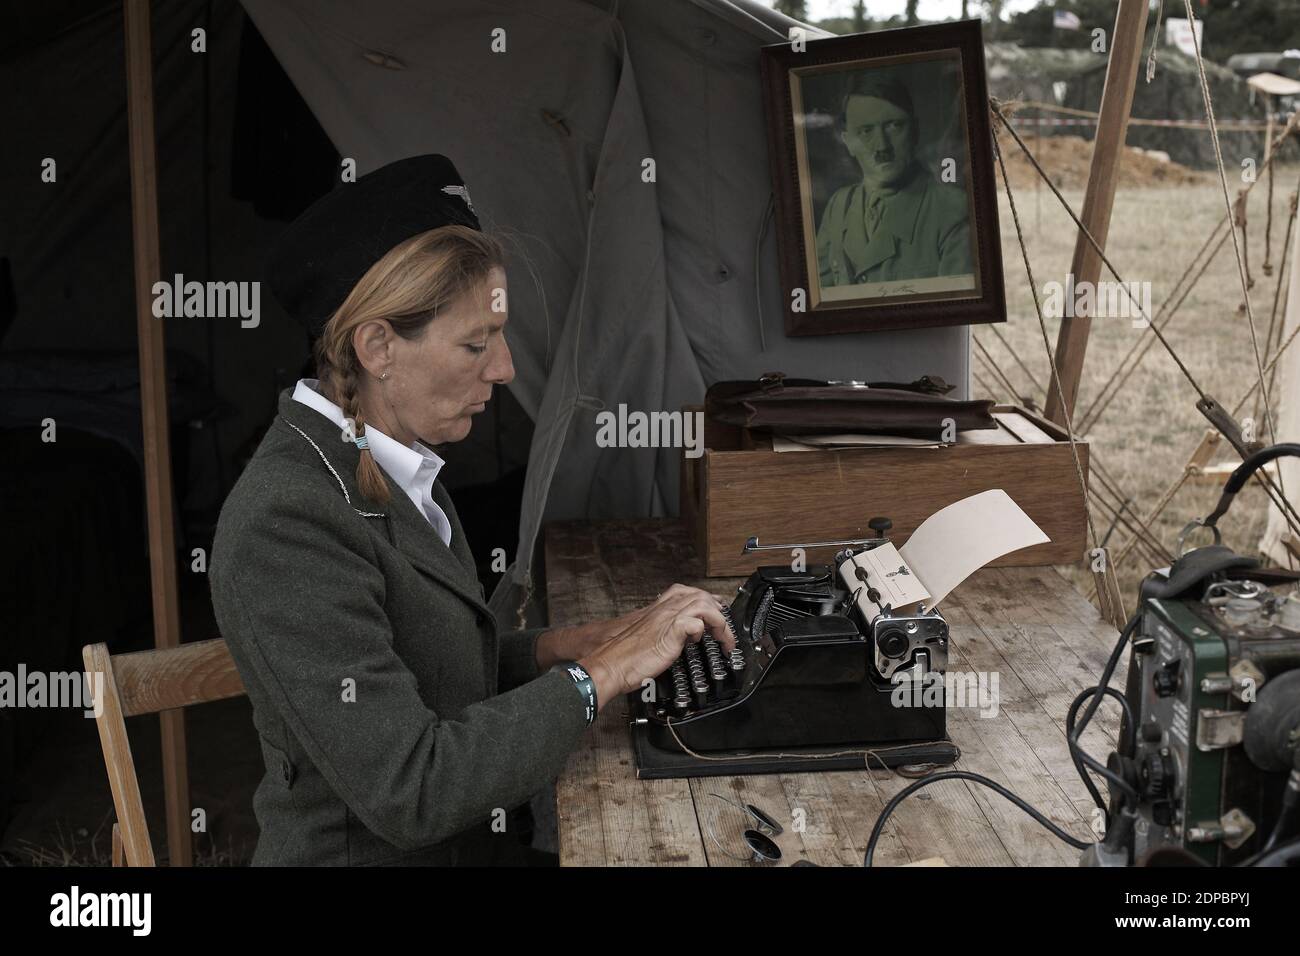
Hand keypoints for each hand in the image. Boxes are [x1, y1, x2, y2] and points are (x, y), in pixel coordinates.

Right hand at [578, 588, 735, 709]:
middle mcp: (664, 610)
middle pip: (701, 595)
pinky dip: (701, 630)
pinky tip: (698, 641)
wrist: (610, 665)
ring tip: (723, 640)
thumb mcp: (648, 637)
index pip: (689, 593)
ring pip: (702, 604)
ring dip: (718, 622)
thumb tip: (679, 636)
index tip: (717, 614)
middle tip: (724, 631)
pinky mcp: (668, 634)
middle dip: (719, 612)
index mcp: (659, 609)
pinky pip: (692, 622)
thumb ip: (663, 632)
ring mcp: (667, 620)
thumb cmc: (625, 656)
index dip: (708, 601)